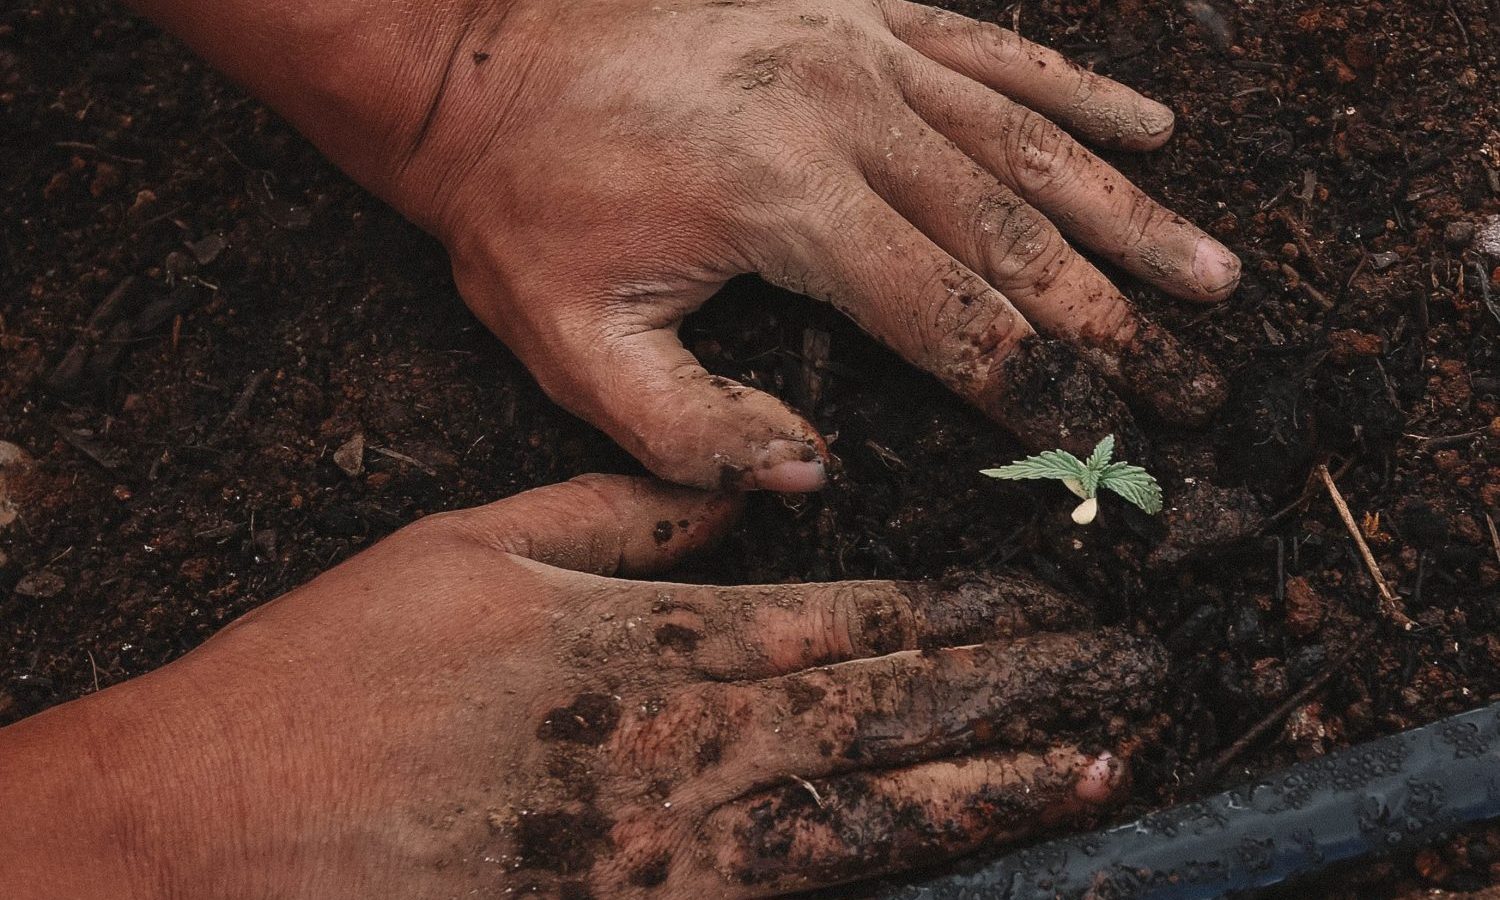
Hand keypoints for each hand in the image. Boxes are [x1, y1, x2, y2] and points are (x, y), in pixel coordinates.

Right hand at [0, 475, 1164, 897]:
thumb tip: (749, 498)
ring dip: (996, 785)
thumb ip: (628, 516)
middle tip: (1137, 671)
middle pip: (890, 710)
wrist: (227, 822)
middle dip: (1026, 688)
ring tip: (1101, 763)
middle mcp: (682, 740)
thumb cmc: (344, 668)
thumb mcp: (478, 543)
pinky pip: (793, 894)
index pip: (850, 618)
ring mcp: (668, 846)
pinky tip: (963, 860)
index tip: (1055, 597)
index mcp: (651, 639)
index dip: (967, 609)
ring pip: (870, 810)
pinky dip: (889, 872)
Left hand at [133, 0, 1239, 491]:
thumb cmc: (521, 205)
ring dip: (1129, 215)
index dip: (1035, 385)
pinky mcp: (858, 13)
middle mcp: (846, 113)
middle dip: (1114, 320)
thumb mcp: (567, 343)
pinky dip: (1077, 92)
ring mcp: (859, 49)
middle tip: (1198, 383)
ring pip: (1030, 142)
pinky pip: (993, 50)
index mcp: (782, 201)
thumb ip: (688, 431)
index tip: (1105, 440)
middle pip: (1016, 233)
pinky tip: (1150, 130)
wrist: (478, 59)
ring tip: (1214, 276)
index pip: (946, 312)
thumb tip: (813, 475)